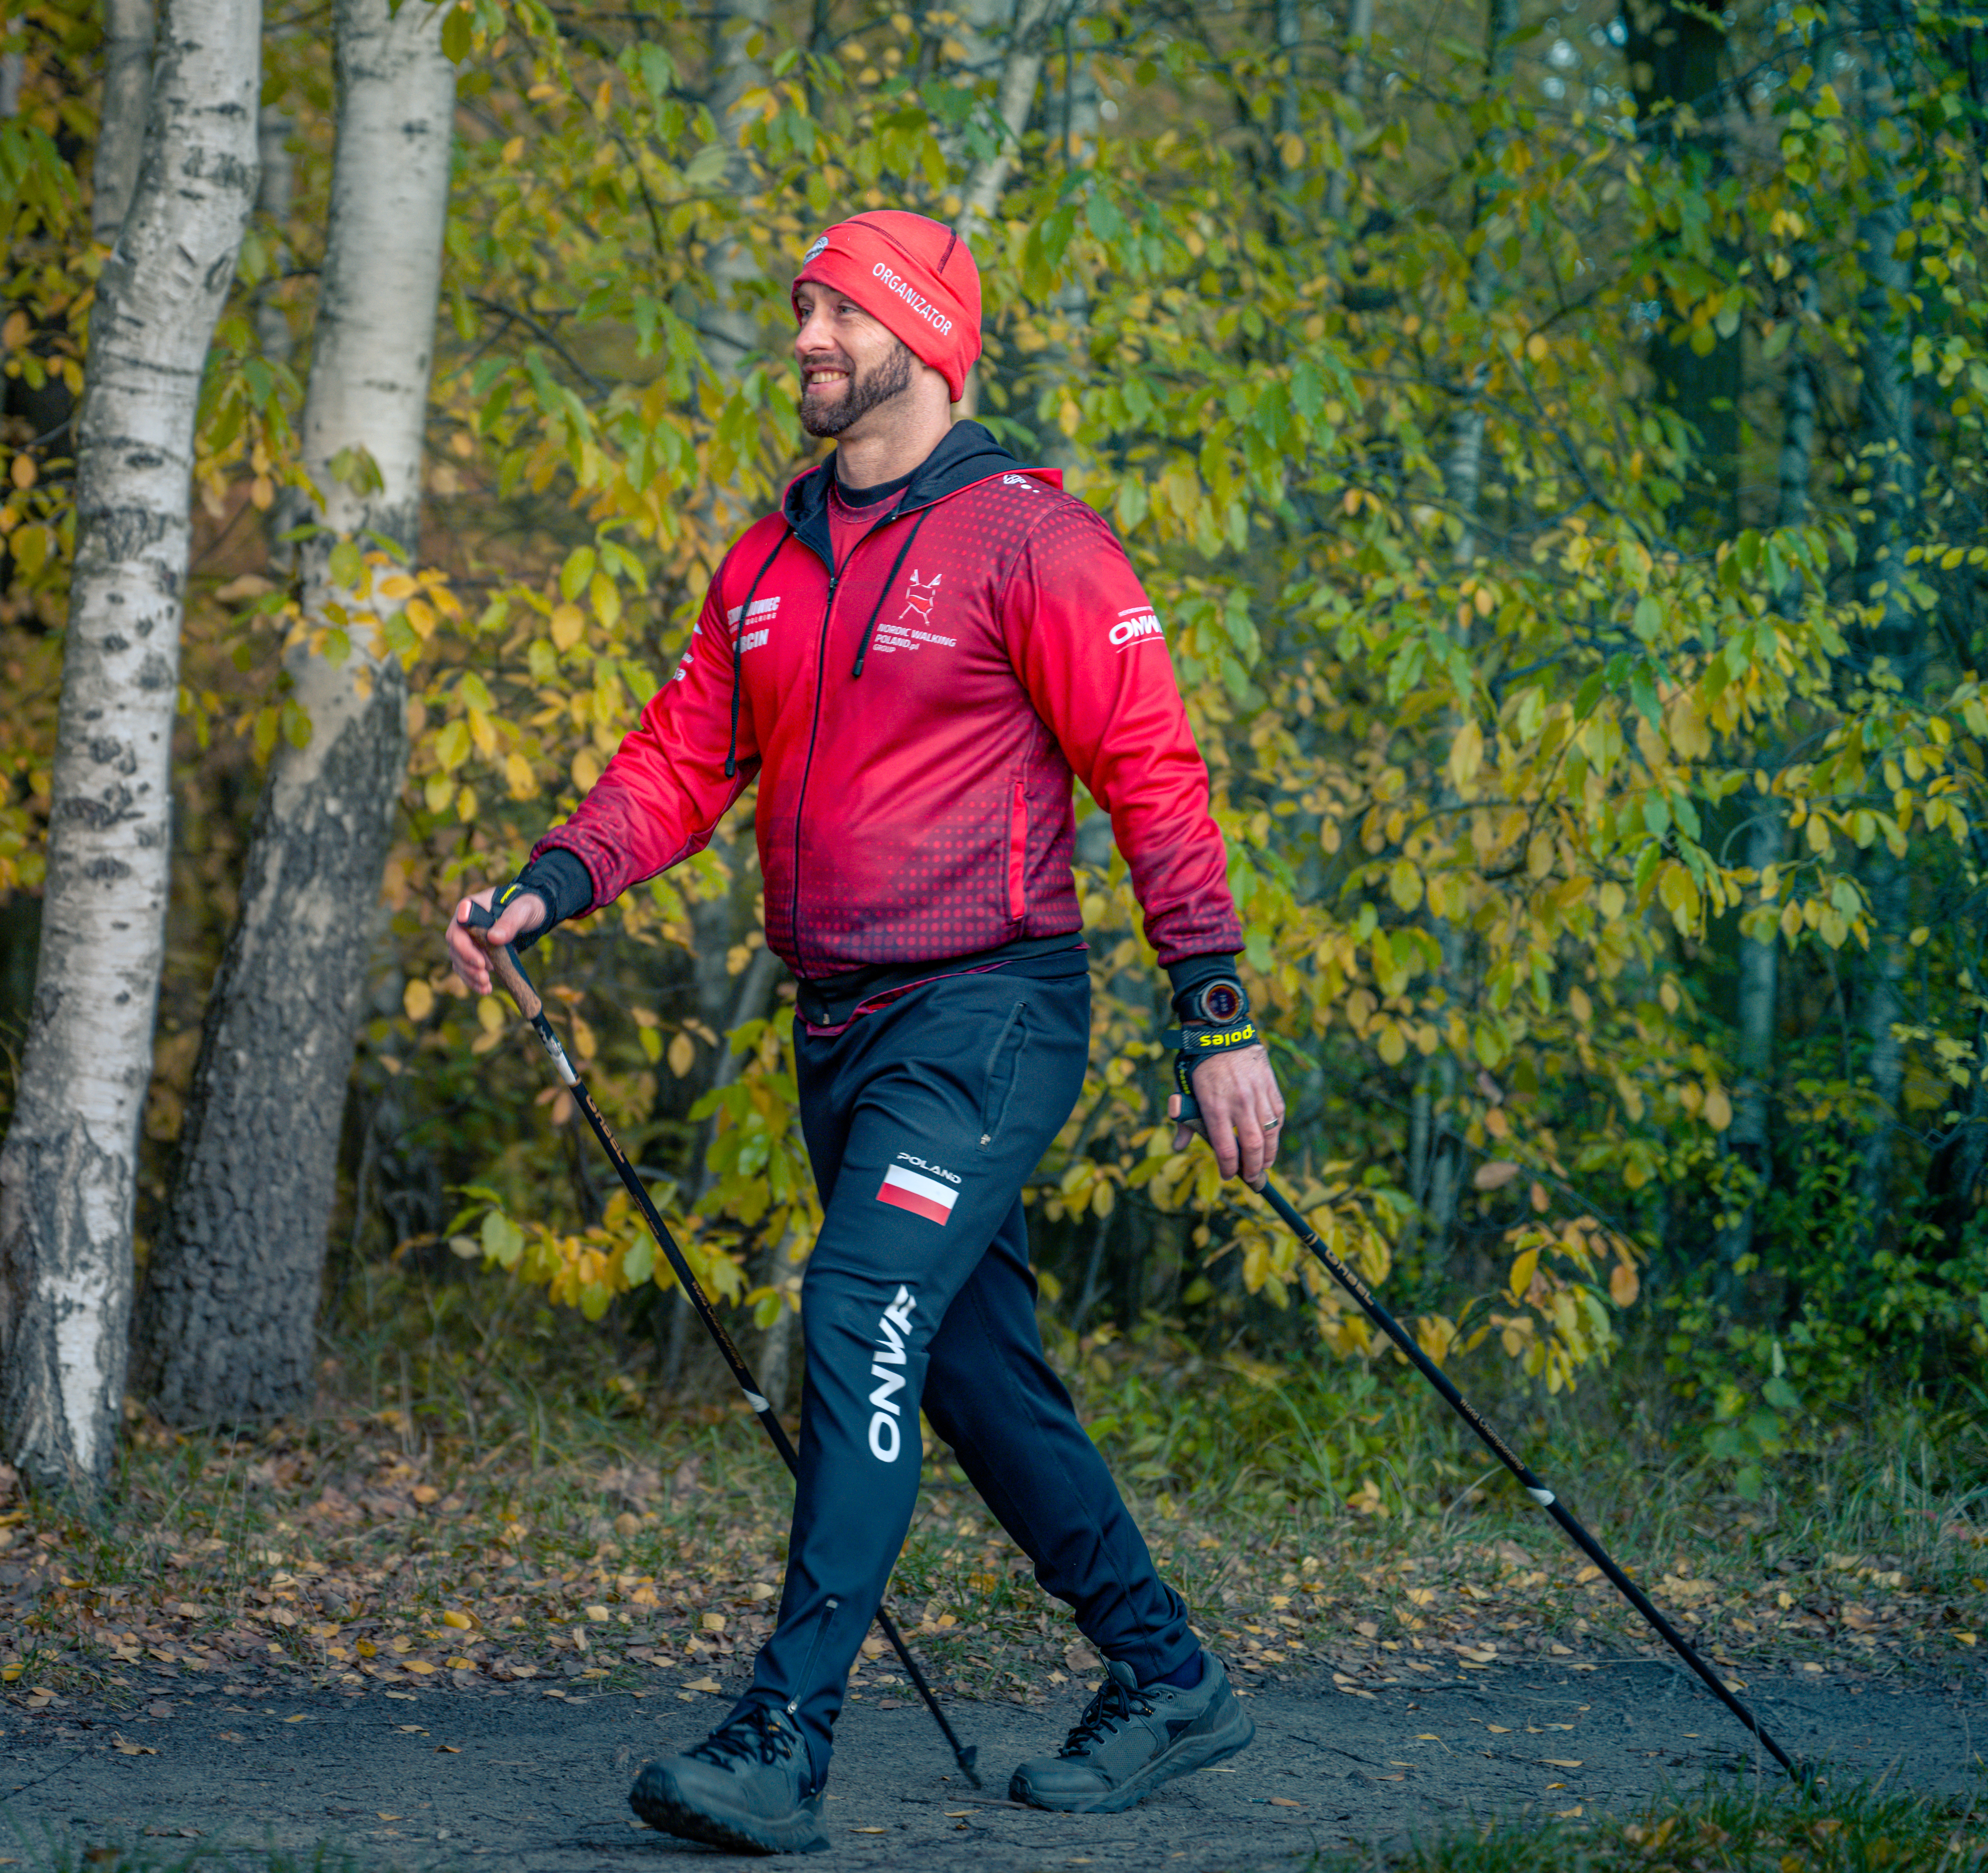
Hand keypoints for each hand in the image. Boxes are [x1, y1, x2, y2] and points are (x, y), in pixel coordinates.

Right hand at [446, 886, 546, 994]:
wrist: (531, 915)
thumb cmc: (526, 907)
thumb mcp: (523, 910)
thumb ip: (510, 921)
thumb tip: (494, 938)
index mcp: (471, 907)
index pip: (458, 927)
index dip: (464, 946)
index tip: (480, 962)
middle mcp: (464, 923)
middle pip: (456, 946)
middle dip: (468, 964)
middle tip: (484, 976)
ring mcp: (468, 939)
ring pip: (459, 960)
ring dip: (470, 975)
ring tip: (486, 986)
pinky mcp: (474, 952)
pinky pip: (467, 967)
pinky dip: (474, 979)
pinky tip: (485, 989)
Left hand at [1168, 1043, 1284, 1188]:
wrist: (1221, 1032)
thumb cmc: (1198, 1064)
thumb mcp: (1184, 1089)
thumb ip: (1184, 1120)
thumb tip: (1178, 1146)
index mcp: (1214, 1106)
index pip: (1225, 1149)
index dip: (1229, 1168)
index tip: (1229, 1175)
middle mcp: (1238, 1102)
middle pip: (1252, 1146)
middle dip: (1253, 1168)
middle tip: (1251, 1177)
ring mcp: (1257, 1094)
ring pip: (1270, 1134)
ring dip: (1268, 1154)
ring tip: (1263, 1164)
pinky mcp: (1270, 1086)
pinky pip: (1277, 1115)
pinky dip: (1275, 1131)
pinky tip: (1270, 1140)